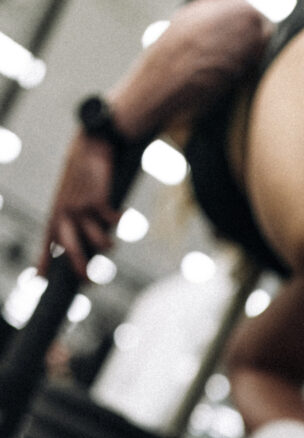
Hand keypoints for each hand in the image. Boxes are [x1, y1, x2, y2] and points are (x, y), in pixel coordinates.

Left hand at [37, 131, 121, 279]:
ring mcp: (79, 207)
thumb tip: (86, 246)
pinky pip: (111, 222)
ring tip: (112, 246)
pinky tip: (121, 216)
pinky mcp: (96, 200)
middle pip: (70, 249)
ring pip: (96, 240)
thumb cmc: (83, 174)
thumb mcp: (72, 197)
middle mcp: (64, 212)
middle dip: (78, 267)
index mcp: (55, 213)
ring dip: (107, 246)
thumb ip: (74, 220)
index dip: (43, 261)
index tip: (38, 279)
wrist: (90, 145)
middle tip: (88, 282)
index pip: (47, 242)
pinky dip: (118, 221)